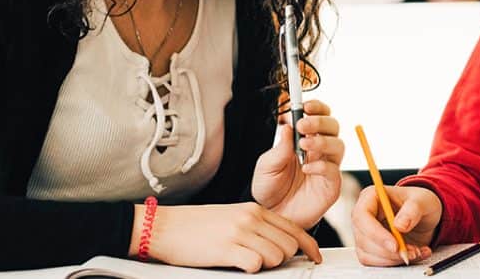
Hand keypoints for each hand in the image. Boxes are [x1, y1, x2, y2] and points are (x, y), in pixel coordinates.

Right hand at [131, 202, 320, 272]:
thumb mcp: (233, 216)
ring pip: (276, 256)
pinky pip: (255, 265)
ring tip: (248, 262)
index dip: (309, 246)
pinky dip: (251, 269)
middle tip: (266, 262)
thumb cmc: (196, 225)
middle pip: (289, 245)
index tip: (315, 257)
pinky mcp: (226, 248)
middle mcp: (251, 218)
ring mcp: (239, 232)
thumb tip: (281, 243)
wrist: (165, 227)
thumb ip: (258, 226)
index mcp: (255, 209)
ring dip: (267, 265)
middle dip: (284, 259)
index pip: (294, 228)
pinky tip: (238, 265)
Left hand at [252, 99, 344, 228]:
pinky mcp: (330, 186)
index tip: (305, 105)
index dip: (317, 107)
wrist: (271, 215)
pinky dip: (321, 166)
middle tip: (303, 124)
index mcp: (305, 139)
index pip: (320, 116)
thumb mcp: (266, 165)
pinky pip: (334, 171)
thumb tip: (288, 126)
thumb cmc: (269, 188)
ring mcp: (327, 167)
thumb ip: (279, 148)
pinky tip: (306, 168)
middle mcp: (320, 150)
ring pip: (338, 145)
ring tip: (304, 145)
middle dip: (320, 121)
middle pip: (333, 126)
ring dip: (322, 141)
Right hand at [352, 185, 442, 265]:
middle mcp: (364, 216)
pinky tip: (412, 255)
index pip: (362, 216)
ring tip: (416, 252)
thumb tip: (399, 225)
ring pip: (369, 254)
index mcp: (371, 197)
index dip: (376, 234)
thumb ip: (412, 210)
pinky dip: (395, 263)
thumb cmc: (420, 202)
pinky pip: (376, 262)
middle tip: (412, 251)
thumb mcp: (422, 201)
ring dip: (393, 259)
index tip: (395, 245)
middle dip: (389, 251)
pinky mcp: (371, 248)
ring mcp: (366, 234)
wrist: (425, 217)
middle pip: (363, 239)